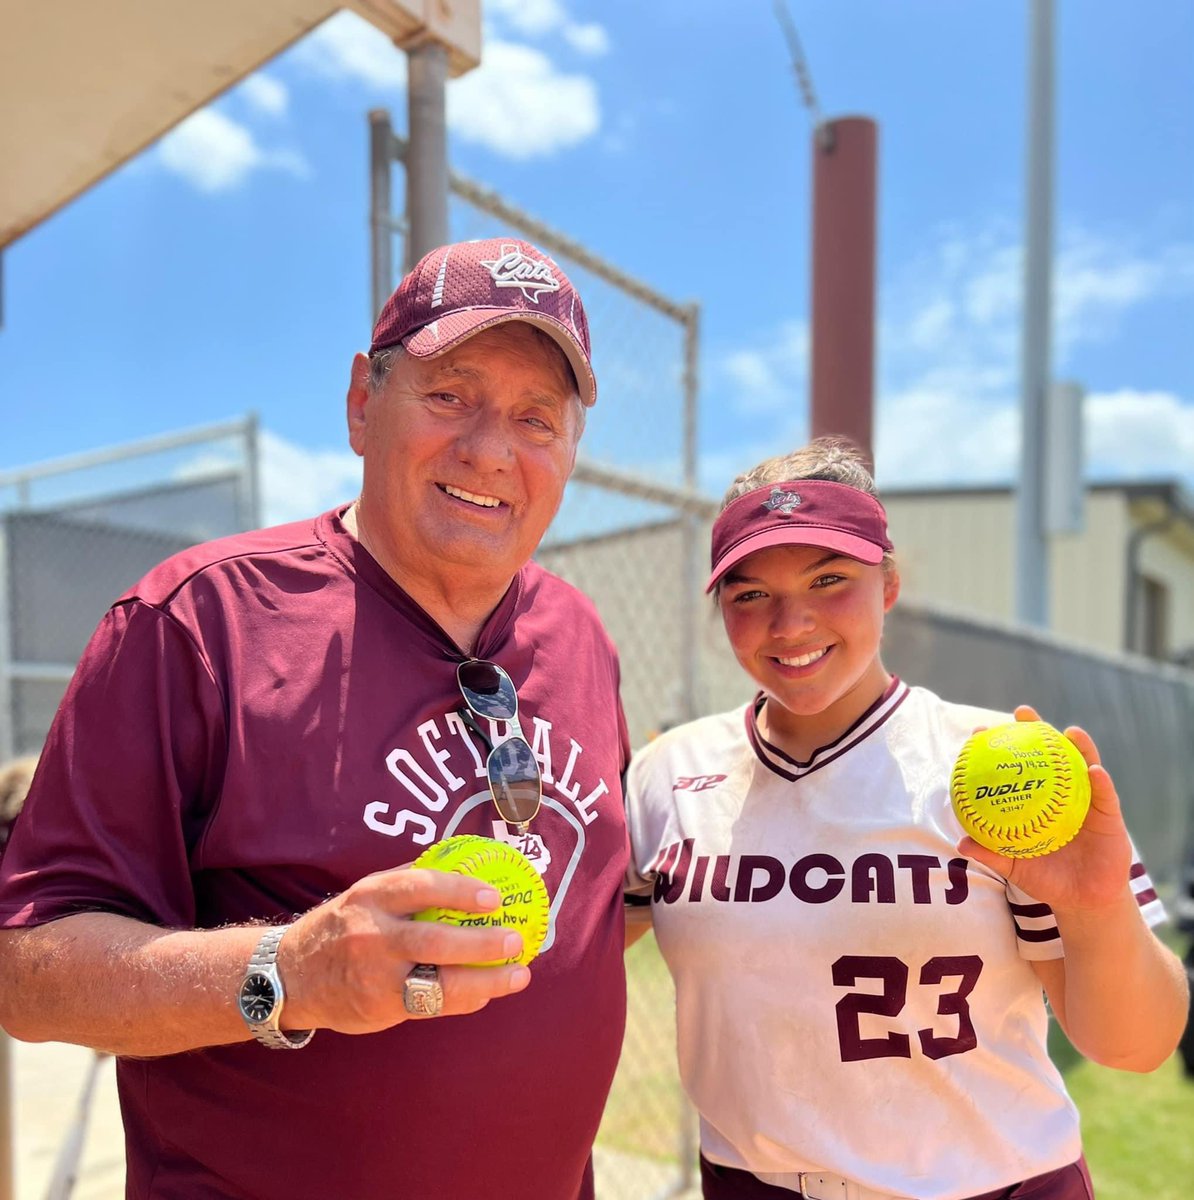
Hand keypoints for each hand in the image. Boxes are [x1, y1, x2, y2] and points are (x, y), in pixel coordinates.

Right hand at [277, 864, 530, 1033]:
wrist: (290, 976)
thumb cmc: (342, 927)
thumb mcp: (364, 893)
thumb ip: (408, 880)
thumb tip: (464, 862)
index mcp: (372, 896)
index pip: (421, 886)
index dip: (461, 890)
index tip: (494, 897)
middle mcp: (372, 934)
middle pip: (436, 940)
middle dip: (483, 942)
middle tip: (517, 939)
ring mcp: (376, 975)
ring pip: (439, 981)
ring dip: (486, 980)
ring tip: (519, 974)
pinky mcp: (380, 1007)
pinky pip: (431, 1005)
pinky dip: (464, 999)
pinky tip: (487, 992)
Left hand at [958, 705, 1133, 913]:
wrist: (1082, 901)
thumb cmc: (1046, 878)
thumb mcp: (1015, 865)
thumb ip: (992, 854)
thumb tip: (962, 844)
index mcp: (1035, 800)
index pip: (1014, 767)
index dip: (999, 747)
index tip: (979, 730)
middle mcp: (1059, 793)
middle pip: (1048, 755)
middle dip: (1037, 730)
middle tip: (1023, 712)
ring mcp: (1086, 801)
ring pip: (1082, 767)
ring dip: (1078, 746)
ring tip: (1070, 732)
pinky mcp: (1109, 816)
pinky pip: (1105, 796)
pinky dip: (1101, 782)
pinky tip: (1095, 771)